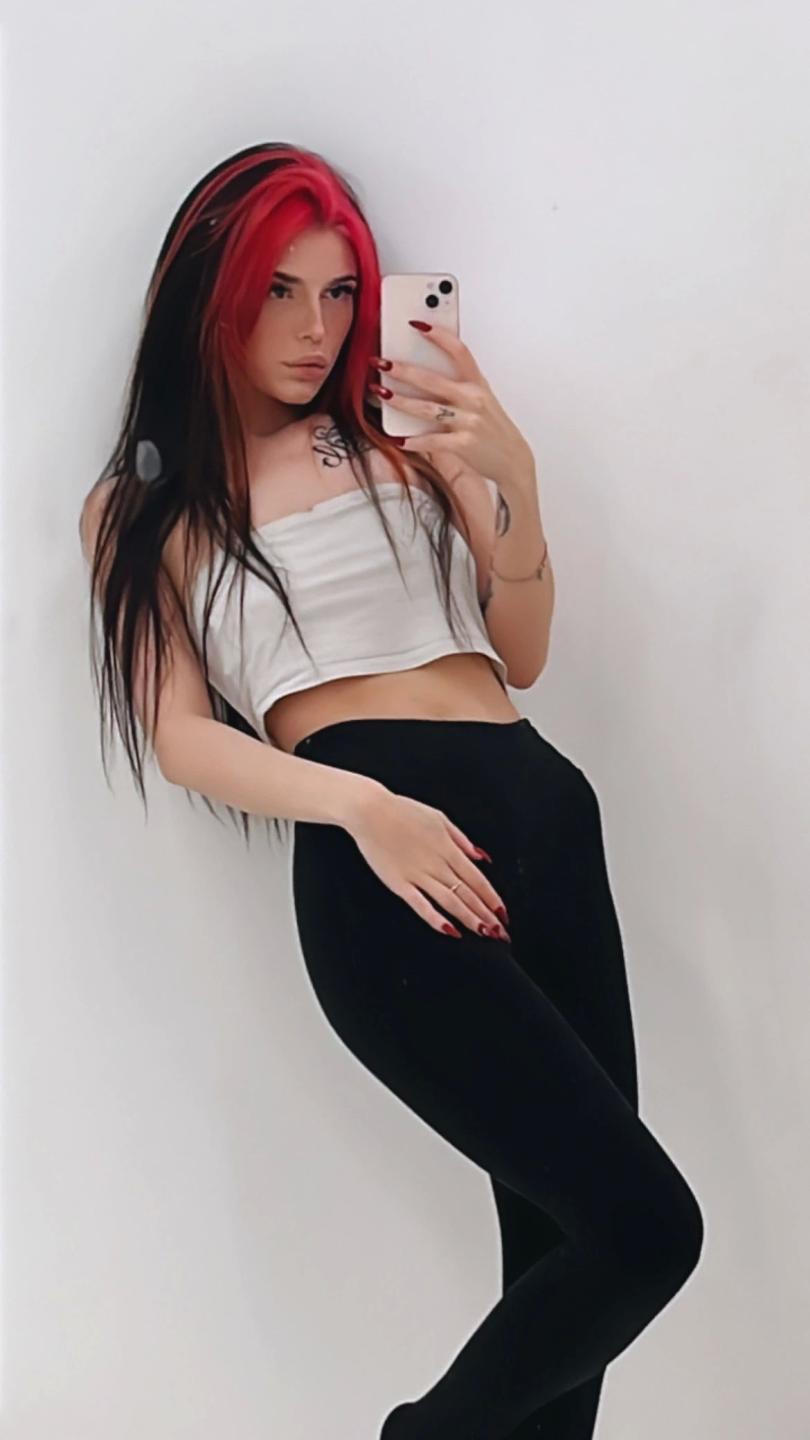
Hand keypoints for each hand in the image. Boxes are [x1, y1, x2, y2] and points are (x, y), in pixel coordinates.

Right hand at [344, 785, 510, 941]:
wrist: (370, 810)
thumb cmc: (403, 811)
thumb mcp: (440, 819)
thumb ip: (462, 840)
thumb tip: (481, 858)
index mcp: (449, 849)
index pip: (478, 880)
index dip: (493, 899)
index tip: (503, 913)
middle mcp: (438, 864)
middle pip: (468, 894)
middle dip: (487, 915)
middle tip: (500, 933)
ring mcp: (418, 875)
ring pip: (450, 902)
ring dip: (469, 919)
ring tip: (483, 933)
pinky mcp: (399, 883)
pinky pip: (421, 905)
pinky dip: (436, 919)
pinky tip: (449, 930)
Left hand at [369, 321, 533, 484]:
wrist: (512, 458)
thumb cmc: (492, 427)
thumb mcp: (481, 399)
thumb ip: (459, 386)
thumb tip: (423, 374)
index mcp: (478, 384)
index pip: (459, 351)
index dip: (439, 336)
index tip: (417, 325)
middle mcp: (473, 399)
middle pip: (433, 380)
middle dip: (403, 370)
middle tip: (381, 362)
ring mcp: (468, 422)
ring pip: (427, 409)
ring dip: (400, 401)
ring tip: (380, 393)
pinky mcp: (464, 444)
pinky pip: (432, 442)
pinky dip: (413, 441)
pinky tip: (397, 439)